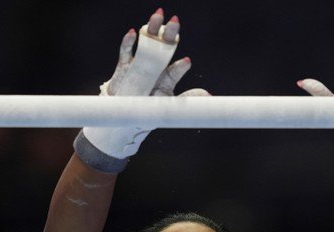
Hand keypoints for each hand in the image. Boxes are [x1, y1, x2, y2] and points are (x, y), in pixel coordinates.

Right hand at [79, 9, 208, 169]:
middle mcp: (156, 67)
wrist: (126, 113)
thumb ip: (188, 99)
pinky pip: (126, 52)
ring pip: (146, 43)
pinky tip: (133, 32)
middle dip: (169, 34)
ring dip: (152, 29)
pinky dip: (128, 42)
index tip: (187, 62)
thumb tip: (209, 95)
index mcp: (167, 77)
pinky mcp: (124, 66)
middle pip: (164, 47)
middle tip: (175, 22)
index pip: (176, 69)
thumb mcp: (169, 106)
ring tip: (158, 15)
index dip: (181, 66)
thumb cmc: (150, 108)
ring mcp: (140, 64)